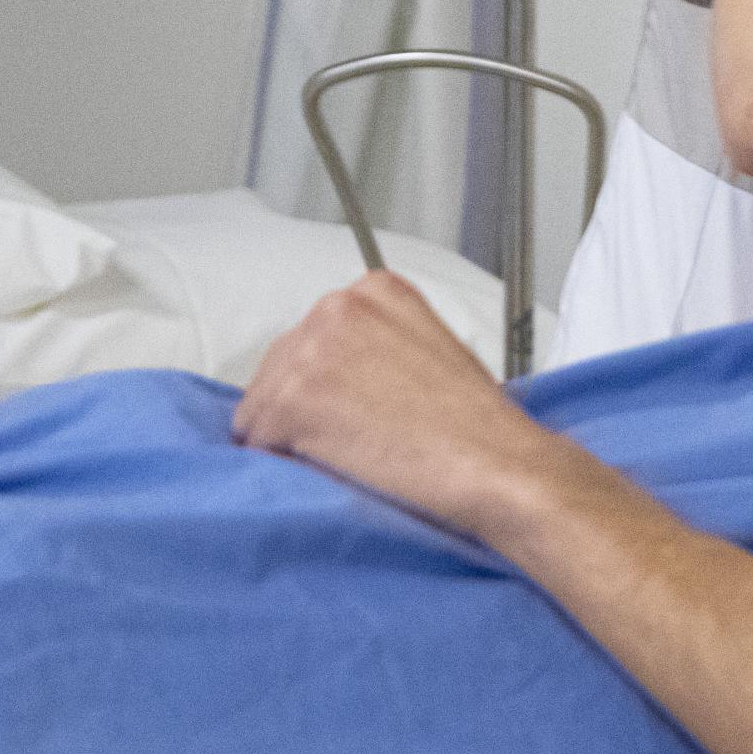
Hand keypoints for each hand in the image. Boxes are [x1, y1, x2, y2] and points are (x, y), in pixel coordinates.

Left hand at [233, 272, 589, 540]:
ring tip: (354, 453)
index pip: (311, 339)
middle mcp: (336, 307)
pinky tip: (340, 463)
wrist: (496, 463)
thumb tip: (338, 379)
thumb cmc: (475, 423)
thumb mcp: (430, 349)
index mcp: (375, 290)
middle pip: (278, 369)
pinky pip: (256, 442)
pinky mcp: (292, 399)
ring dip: (293, 439)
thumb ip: (378, 345)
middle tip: (358, 439)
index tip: (358, 409)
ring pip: (261, 407)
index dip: (328, 385)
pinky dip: (286, 463)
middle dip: (303, 409)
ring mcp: (311, 351)